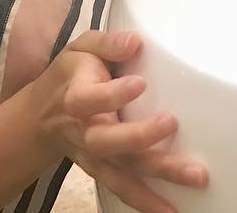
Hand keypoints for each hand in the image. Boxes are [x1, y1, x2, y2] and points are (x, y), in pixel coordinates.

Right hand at [26, 30, 207, 212]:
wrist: (42, 115)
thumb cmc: (70, 75)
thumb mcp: (81, 48)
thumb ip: (107, 43)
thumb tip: (135, 41)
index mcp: (76, 97)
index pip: (89, 100)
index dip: (112, 95)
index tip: (139, 83)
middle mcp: (85, 131)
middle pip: (108, 141)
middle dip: (140, 137)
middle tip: (171, 123)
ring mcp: (95, 155)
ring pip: (122, 170)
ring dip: (157, 175)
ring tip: (194, 176)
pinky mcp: (105, 170)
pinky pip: (124, 188)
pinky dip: (145, 201)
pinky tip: (170, 210)